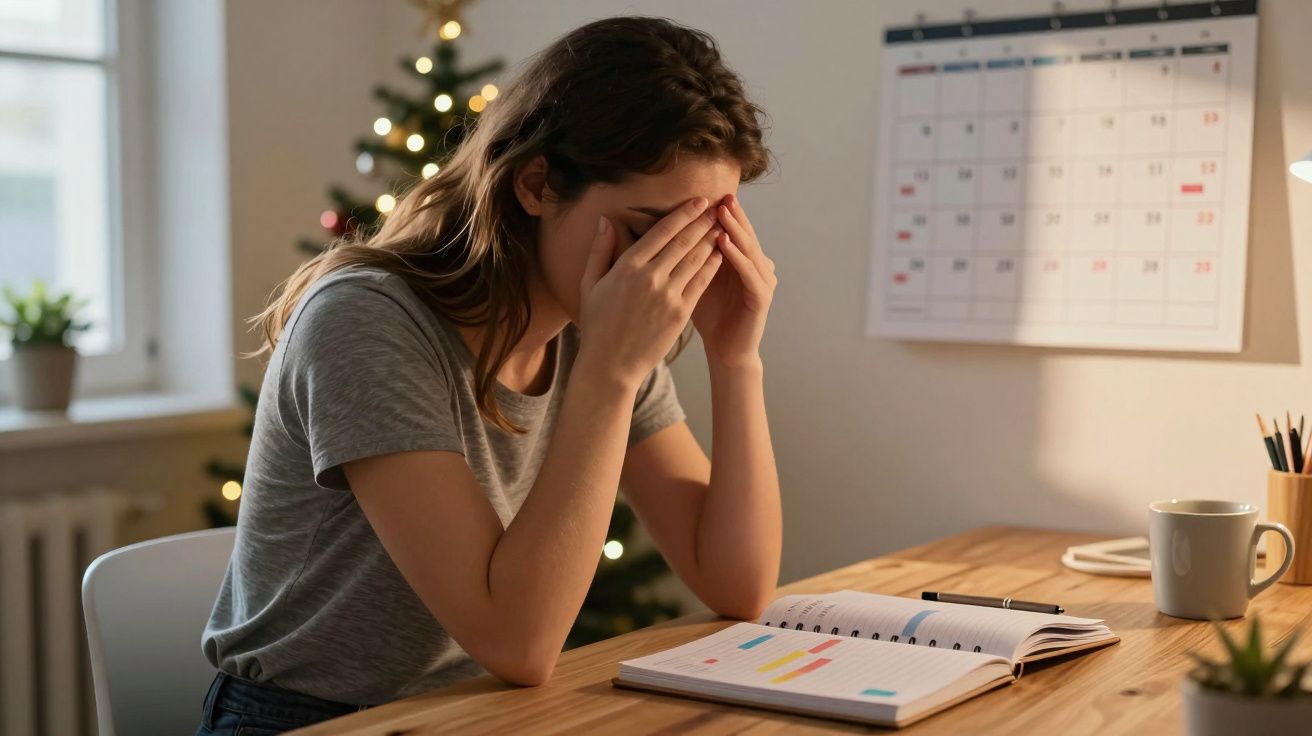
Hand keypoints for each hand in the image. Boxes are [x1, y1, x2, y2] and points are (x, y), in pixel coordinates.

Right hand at [578, 197, 723, 388]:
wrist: (610, 364)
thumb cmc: (598, 324)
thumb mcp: (590, 284)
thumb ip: (600, 250)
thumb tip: (607, 220)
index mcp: (627, 266)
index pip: (662, 231)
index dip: (684, 213)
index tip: (699, 201)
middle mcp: (649, 277)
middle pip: (683, 240)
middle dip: (703, 221)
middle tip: (718, 207)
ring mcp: (667, 295)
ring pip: (695, 259)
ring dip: (712, 239)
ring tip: (723, 226)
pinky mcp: (680, 313)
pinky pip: (701, 283)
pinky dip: (712, 265)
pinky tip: (720, 254)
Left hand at [691, 194, 775, 365]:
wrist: (726, 351)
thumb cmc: (708, 316)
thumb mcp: (694, 280)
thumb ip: (687, 256)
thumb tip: (659, 231)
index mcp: (739, 260)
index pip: (730, 230)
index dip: (719, 212)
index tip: (703, 193)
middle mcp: (755, 265)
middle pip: (742, 234)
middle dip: (731, 214)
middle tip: (720, 194)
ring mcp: (761, 280)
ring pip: (748, 248)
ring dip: (735, 229)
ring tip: (721, 212)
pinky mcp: (762, 296)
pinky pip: (749, 272)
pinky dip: (737, 256)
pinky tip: (724, 243)